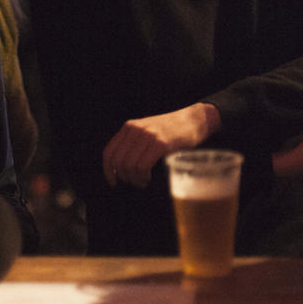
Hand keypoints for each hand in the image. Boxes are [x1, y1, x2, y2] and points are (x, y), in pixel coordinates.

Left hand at [102, 103, 219, 187]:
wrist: (194, 119)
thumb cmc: (172, 130)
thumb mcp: (148, 130)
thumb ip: (135, 142)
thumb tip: (121, 168)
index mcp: (130, 127)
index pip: (109, 152)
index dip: (108, 171)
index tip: (113, 182)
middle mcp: (136, 130)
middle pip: (118, 162)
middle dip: (124, 178)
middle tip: (135, 183)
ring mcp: (148, 136)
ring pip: (129, 166)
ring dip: (135, 180)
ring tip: (144, 181)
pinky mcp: (161, 144)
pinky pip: (143, 166)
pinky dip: (143, 177)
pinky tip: (148, 178)